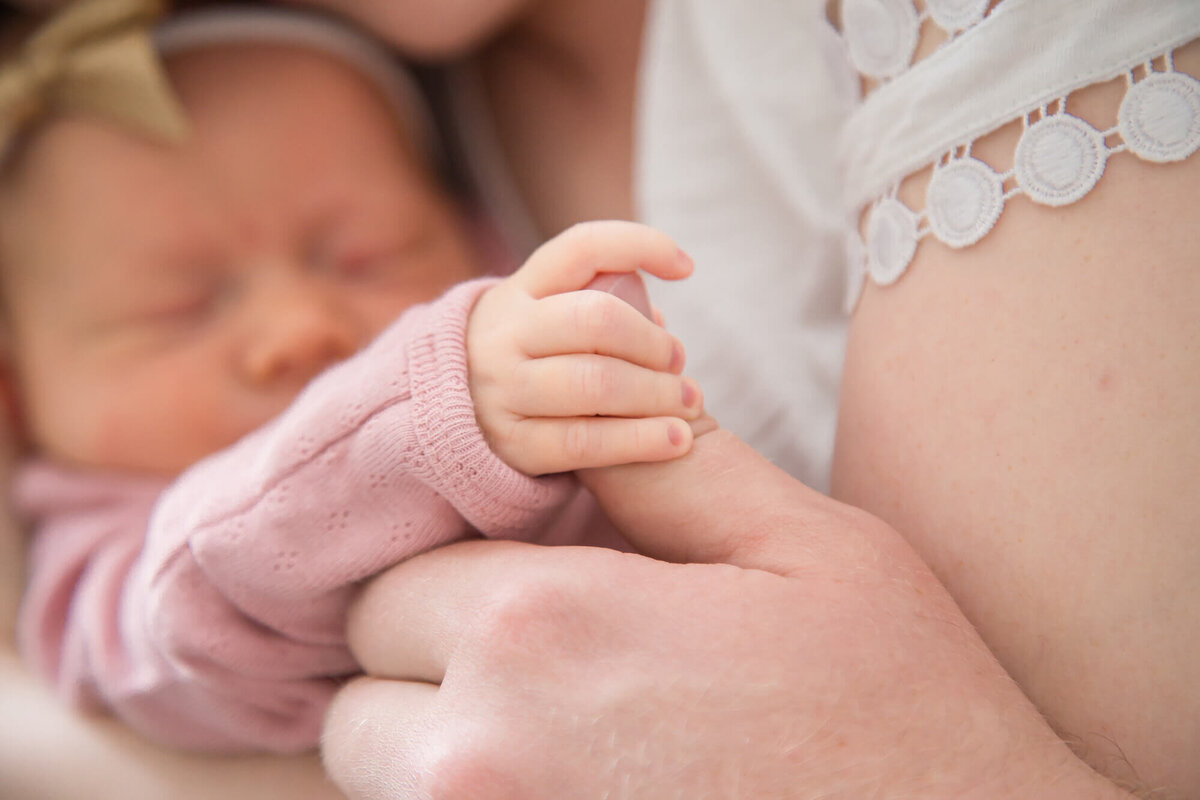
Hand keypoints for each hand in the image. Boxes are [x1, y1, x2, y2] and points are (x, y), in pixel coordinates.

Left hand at [322, 430, 1128, 799]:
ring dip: (437, 748)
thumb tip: (604, 390)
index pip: (388, 591)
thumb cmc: (900, 700)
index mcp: (543, 630)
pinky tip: (580, 776)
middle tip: (525, 657)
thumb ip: (668, 463)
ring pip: (390, 786)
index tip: (510, 583)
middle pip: (361, 706)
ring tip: (555, 721)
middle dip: (419, 672)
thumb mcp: (800, 546)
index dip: (444, 578)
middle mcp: (486, 758)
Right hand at [467, 221, 702, 475]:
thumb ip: (595, 305)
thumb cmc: (530, 360)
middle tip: (678, 361)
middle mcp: (504, 334)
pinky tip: (675, 441)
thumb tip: (655, 316)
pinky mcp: (512, 445)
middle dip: (653, 342)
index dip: (641, 245)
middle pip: (596, 321)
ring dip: (657, 394)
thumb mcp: (543, 316)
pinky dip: (641, 441)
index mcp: (519, 290)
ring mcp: (502, 390)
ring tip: (688, 403)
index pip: (583, 248)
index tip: (686, 266)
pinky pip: (587, 443)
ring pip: (596, 384)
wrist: (455, 419)